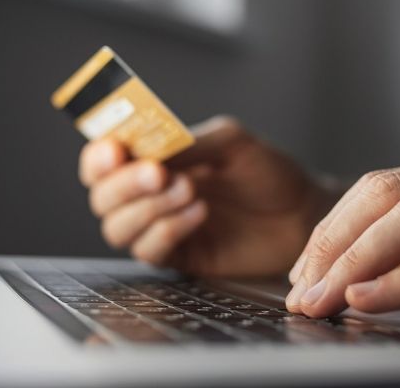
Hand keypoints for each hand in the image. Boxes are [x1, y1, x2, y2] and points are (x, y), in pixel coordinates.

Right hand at [79, 116, 337, 276]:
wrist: (301, 212)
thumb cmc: (267, 172)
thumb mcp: (229, 141)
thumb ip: (186, 143)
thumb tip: (145, 149)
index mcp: (154, 160)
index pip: (102, 161)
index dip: (98, 157)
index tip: (116, 151)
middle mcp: (149, 195)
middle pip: (101, 196)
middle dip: (124, 183)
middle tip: (159, 173)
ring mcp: (161, 228)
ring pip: (117, 227)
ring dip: (147, 208)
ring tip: (190, 191)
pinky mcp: (179, 257)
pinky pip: (148, 251)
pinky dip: (167, 230)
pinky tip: (199, 214)